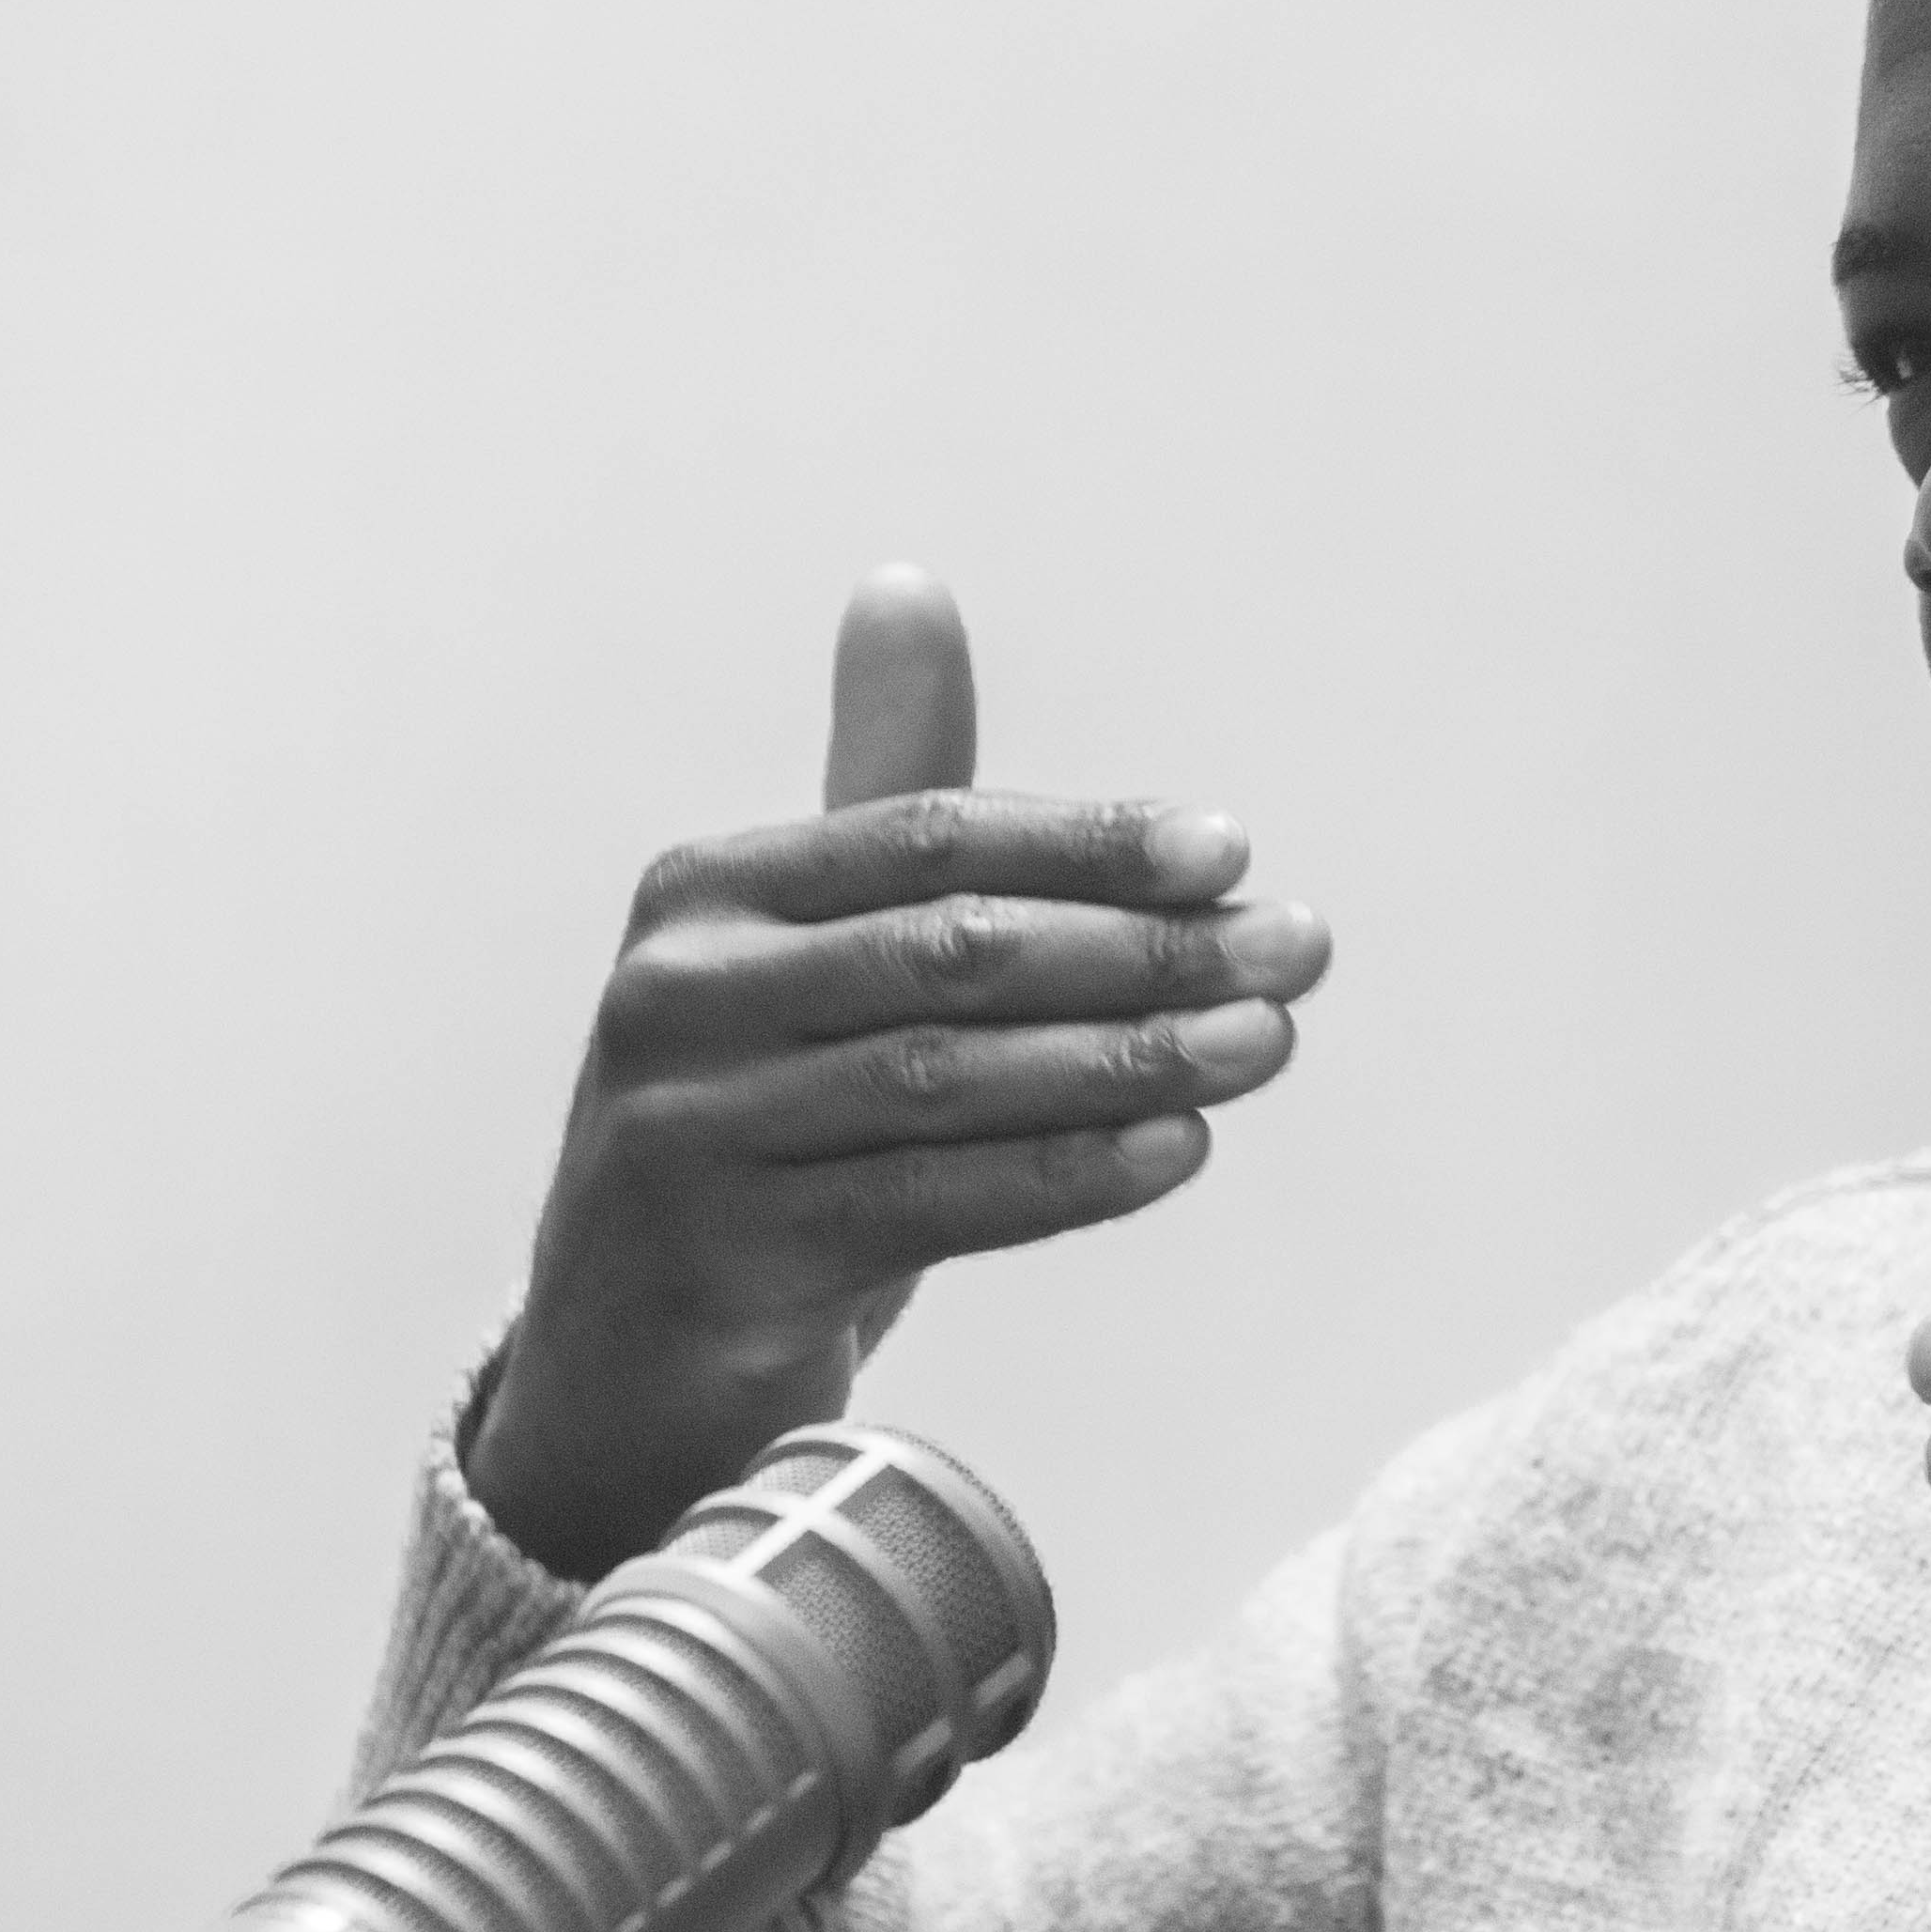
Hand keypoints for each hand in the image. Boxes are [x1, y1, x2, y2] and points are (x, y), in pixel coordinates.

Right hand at [463, 568, 1332, 1573]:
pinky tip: (1178, 1149)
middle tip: (1297, 952)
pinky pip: (934, 1202)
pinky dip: (1067, 1173)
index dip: (1087, 841)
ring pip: (953, 1079)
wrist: (632, 1346)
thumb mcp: (814, 957)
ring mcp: (689, 1129)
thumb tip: (907, 584)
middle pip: (955, 953)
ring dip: (1132, 1059)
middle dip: (1144, 949)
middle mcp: (679, 994)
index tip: (1232, 852)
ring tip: (1264, 1041)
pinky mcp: (726, 1258)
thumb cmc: (763, 1124)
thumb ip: (881, 790)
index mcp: (707, 891)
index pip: (927, 839)